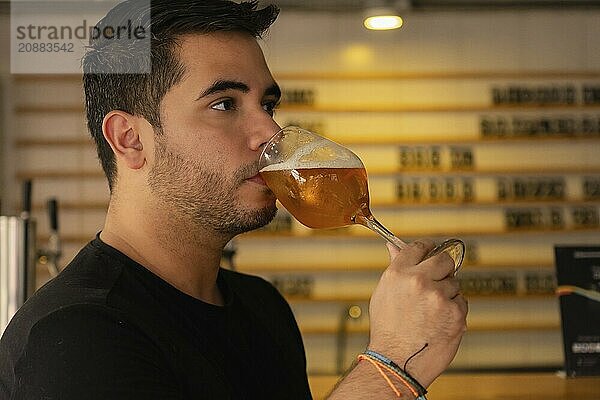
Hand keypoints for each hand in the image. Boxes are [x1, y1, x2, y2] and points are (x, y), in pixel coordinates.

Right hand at [367, 240, 467, 387]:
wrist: (397, 361)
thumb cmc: (388, 331)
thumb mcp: (383, 293)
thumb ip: (395, 268)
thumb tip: (394, 247)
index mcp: (398, 273)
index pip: (418, 247)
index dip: (428, 247)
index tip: (432, 249)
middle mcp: (418, 281)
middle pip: (443, 259)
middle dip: (443, 269)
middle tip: (438, 281)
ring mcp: (438, 296)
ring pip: (454, 283)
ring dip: (447, 294)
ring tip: (431, 312)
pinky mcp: (455, 312)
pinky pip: (462, 302)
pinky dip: (454, 310)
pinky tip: (439, 321)